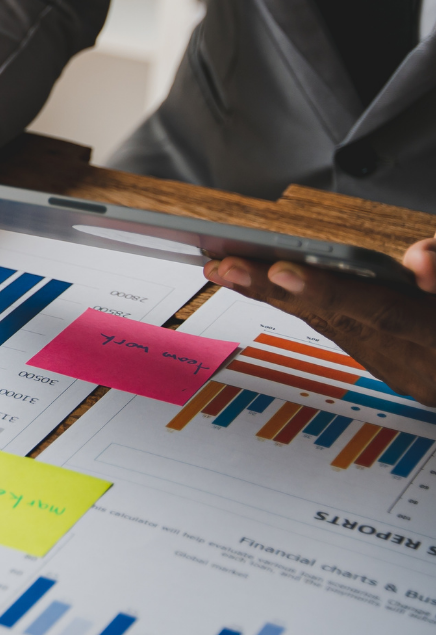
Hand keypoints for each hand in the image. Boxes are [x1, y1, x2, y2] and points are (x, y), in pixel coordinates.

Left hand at [206, 239, 435, 403]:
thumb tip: (418, 260)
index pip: (387, 315)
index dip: (331, 292)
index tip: (281, 269)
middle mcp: (431, 368)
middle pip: (347, 324)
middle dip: (280, 292)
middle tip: (224, 264)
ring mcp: (419, 379)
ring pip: (342, 333)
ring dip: (283, 302)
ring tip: (230, 269)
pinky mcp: (411, 378)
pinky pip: (354, 340)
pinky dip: (315, 312)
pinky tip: (273, 287)